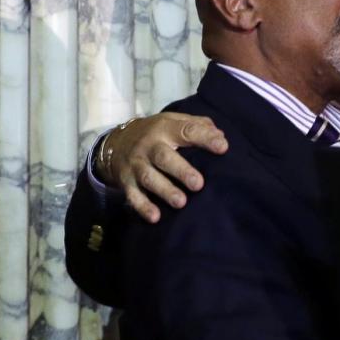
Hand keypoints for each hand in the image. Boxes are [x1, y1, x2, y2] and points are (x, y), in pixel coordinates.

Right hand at [97, 113, 227, 222]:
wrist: (116, 142)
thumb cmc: (157, 134)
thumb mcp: (174, 122)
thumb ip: (198, 126)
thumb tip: (221, 136)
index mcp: (164, 128)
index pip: (186, 130)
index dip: (205, 138)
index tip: (223, 147)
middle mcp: (148, 146)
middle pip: (164, 157)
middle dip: (181, 171)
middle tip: (199, 184)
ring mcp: (136, 164)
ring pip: (148, 178)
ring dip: (165, 191)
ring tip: (181, 203)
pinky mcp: (126, 181)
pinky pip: (133, 195)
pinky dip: (143, 207)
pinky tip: (155, 217)